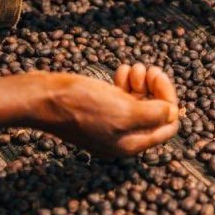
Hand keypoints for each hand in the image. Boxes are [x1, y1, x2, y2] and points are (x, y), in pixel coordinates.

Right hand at [0, 68, 179, 156]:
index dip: (169, 100)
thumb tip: (173, 113)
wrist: (41, 98)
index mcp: (131, 144)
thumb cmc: (79, 105)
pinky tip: (120, 72)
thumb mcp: (123, 112)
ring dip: (142, 82)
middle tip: (147, 70)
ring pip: (140, 101)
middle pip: (156, 112)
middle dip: (156, 89)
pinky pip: (123, 96)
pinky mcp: (98, 109)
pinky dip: (127, 81)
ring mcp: (110, 123)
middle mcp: (123, 137)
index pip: (168, 125)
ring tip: (131, 70)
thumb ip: (153, 115)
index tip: (157, 79)